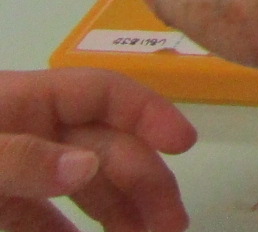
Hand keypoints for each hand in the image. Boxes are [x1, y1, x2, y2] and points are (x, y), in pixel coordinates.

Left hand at [0, 68, 194, 231]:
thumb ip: (23, 158)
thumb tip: (88, 168)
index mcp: (28, 99)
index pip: (104, 93)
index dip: (149, 112)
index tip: (185, 144)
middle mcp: (32, 130)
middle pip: (105, 147)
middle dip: (145, 180)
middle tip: (171, 223)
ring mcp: (17, 169)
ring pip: (84, 184)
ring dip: (120, 210)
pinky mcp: (1, 203)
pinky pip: (44, 217)